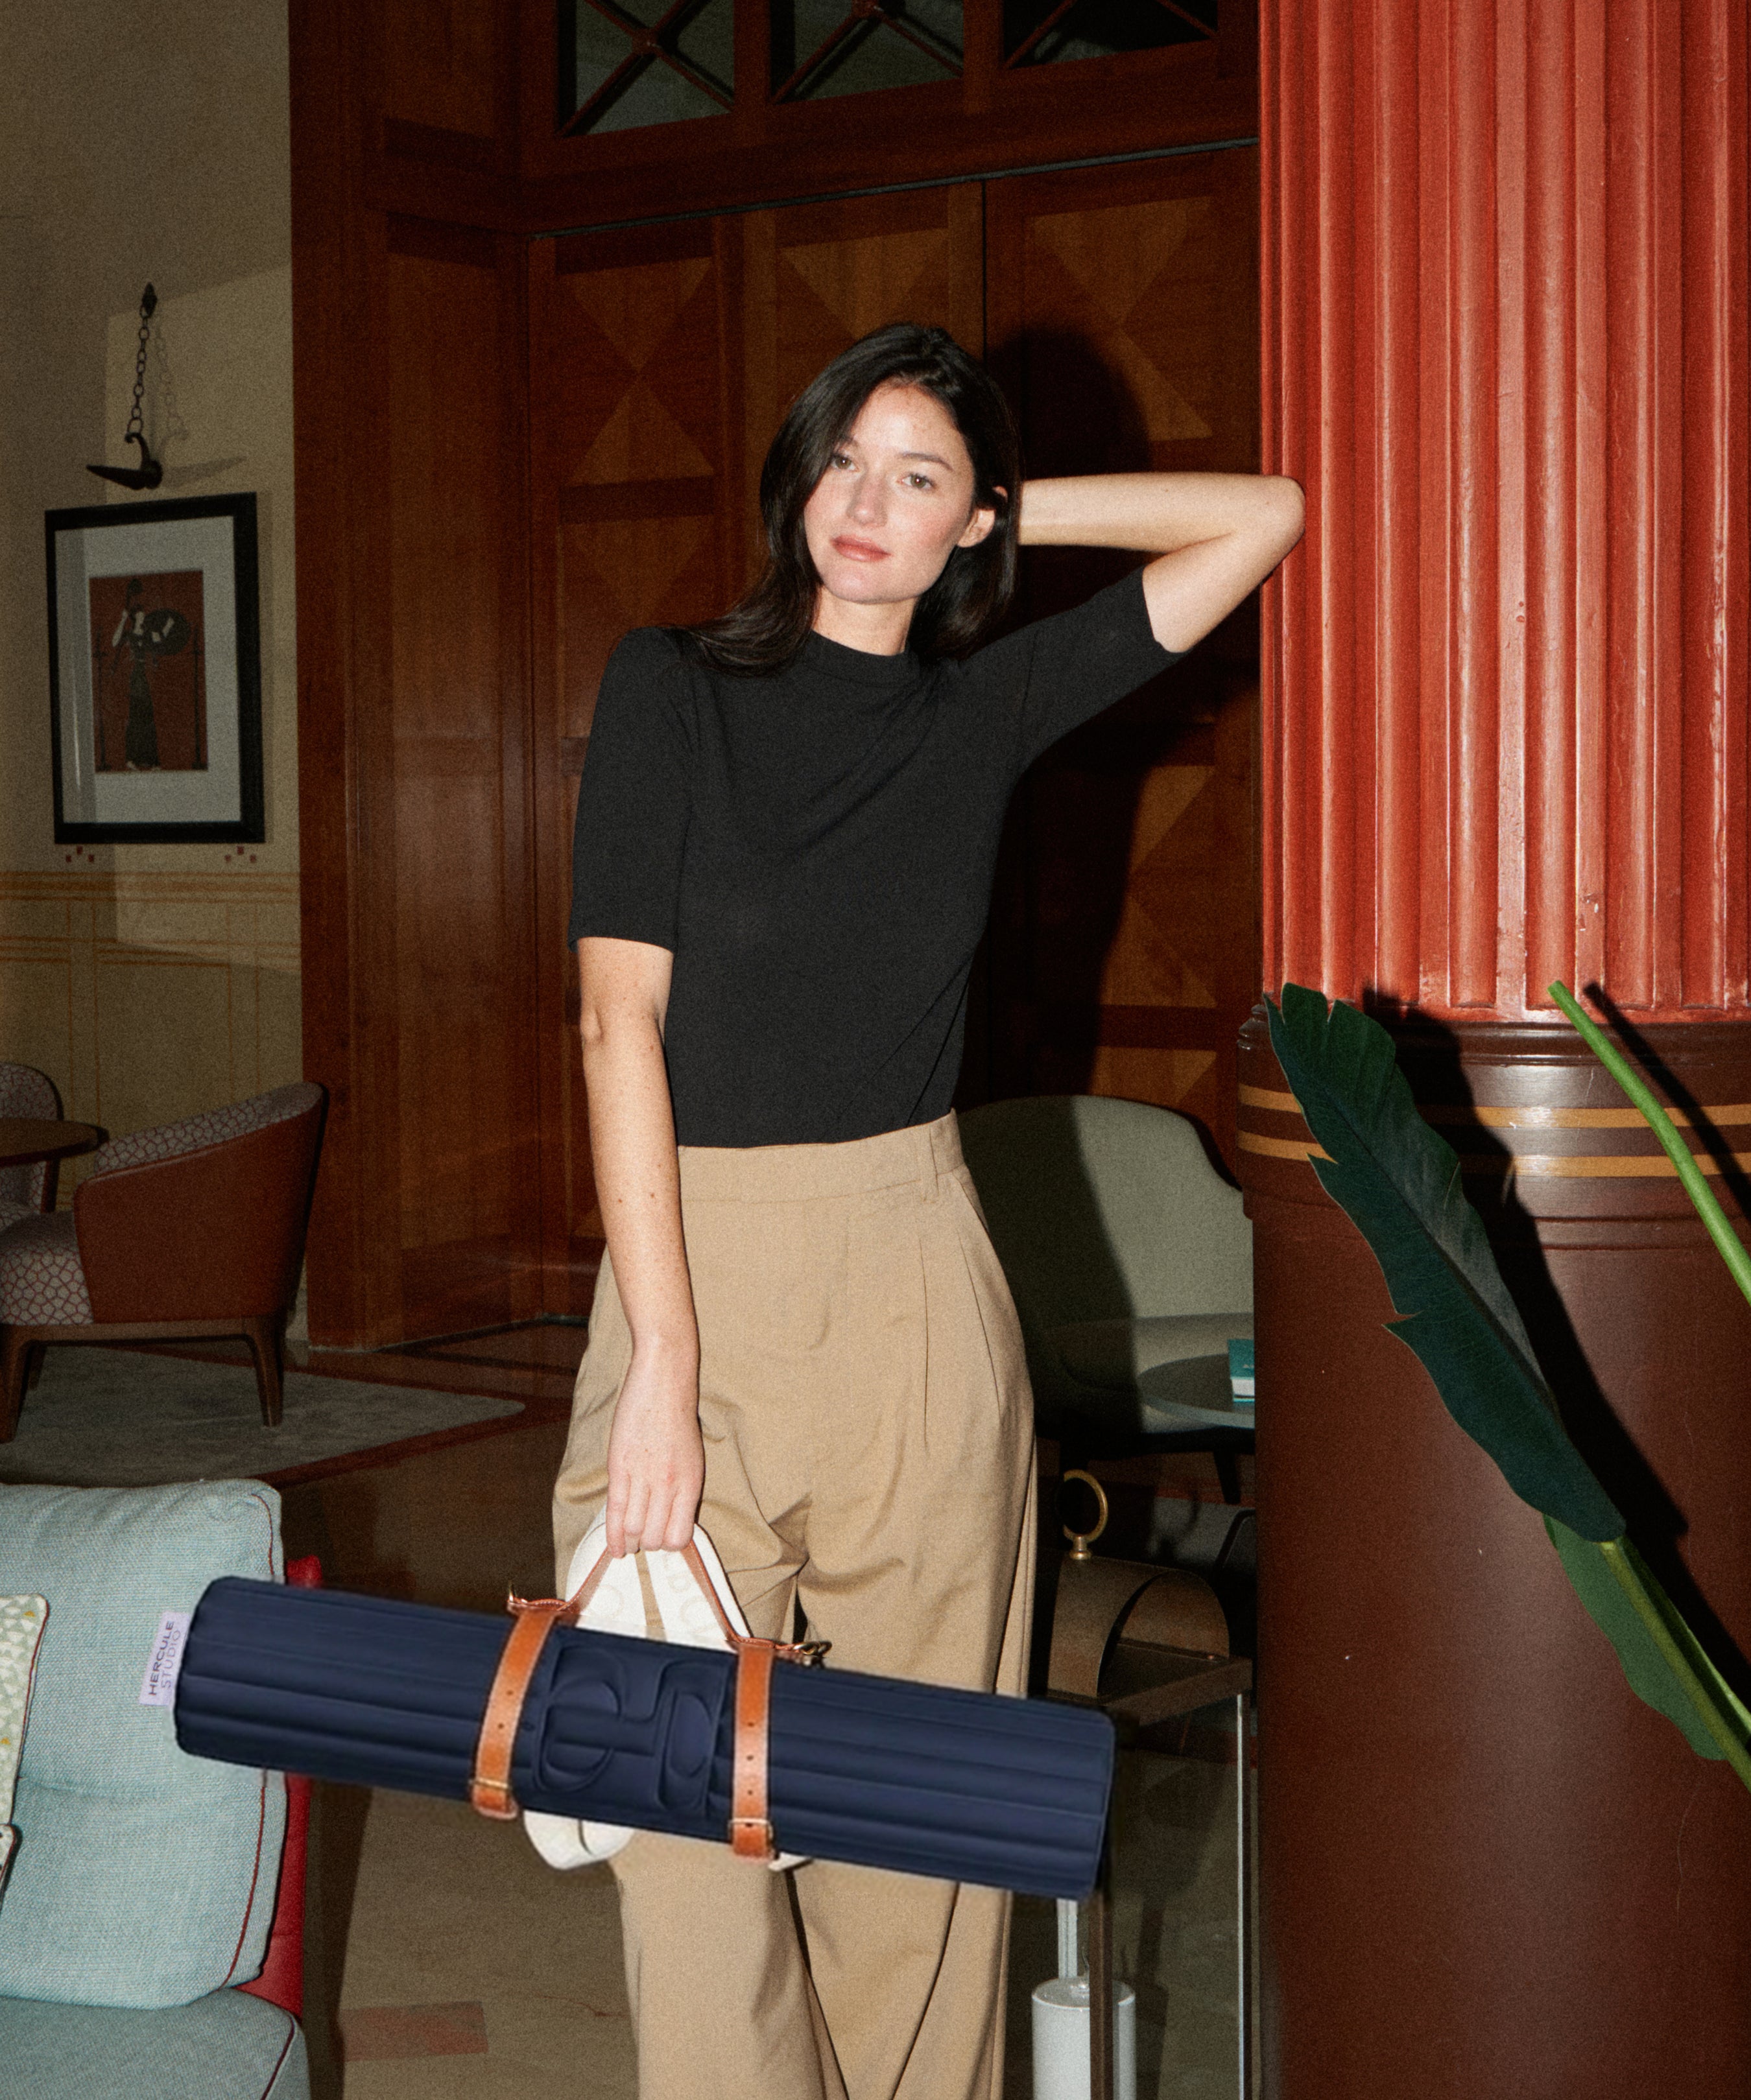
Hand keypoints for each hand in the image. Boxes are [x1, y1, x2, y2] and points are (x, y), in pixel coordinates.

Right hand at [603, 1342, 703, 1557]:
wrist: (664, 1383)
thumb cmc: (678, 1418)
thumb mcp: (692, 1457)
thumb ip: (682, 1489)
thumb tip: (670, 1520)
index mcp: (691, 1484)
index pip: (680, 1536)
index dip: (669, 1544)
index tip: (662, 1541)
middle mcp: (669, 1485)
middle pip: (655, 1538)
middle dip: (648, 1543)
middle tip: (642, 1540)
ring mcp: (643, 1477)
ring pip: (634, 1529)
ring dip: (630, 1540)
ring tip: (627, 1542)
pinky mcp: (620, 1468)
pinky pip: (615, 1511)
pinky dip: (613, 1535)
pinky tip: (613, 1548)